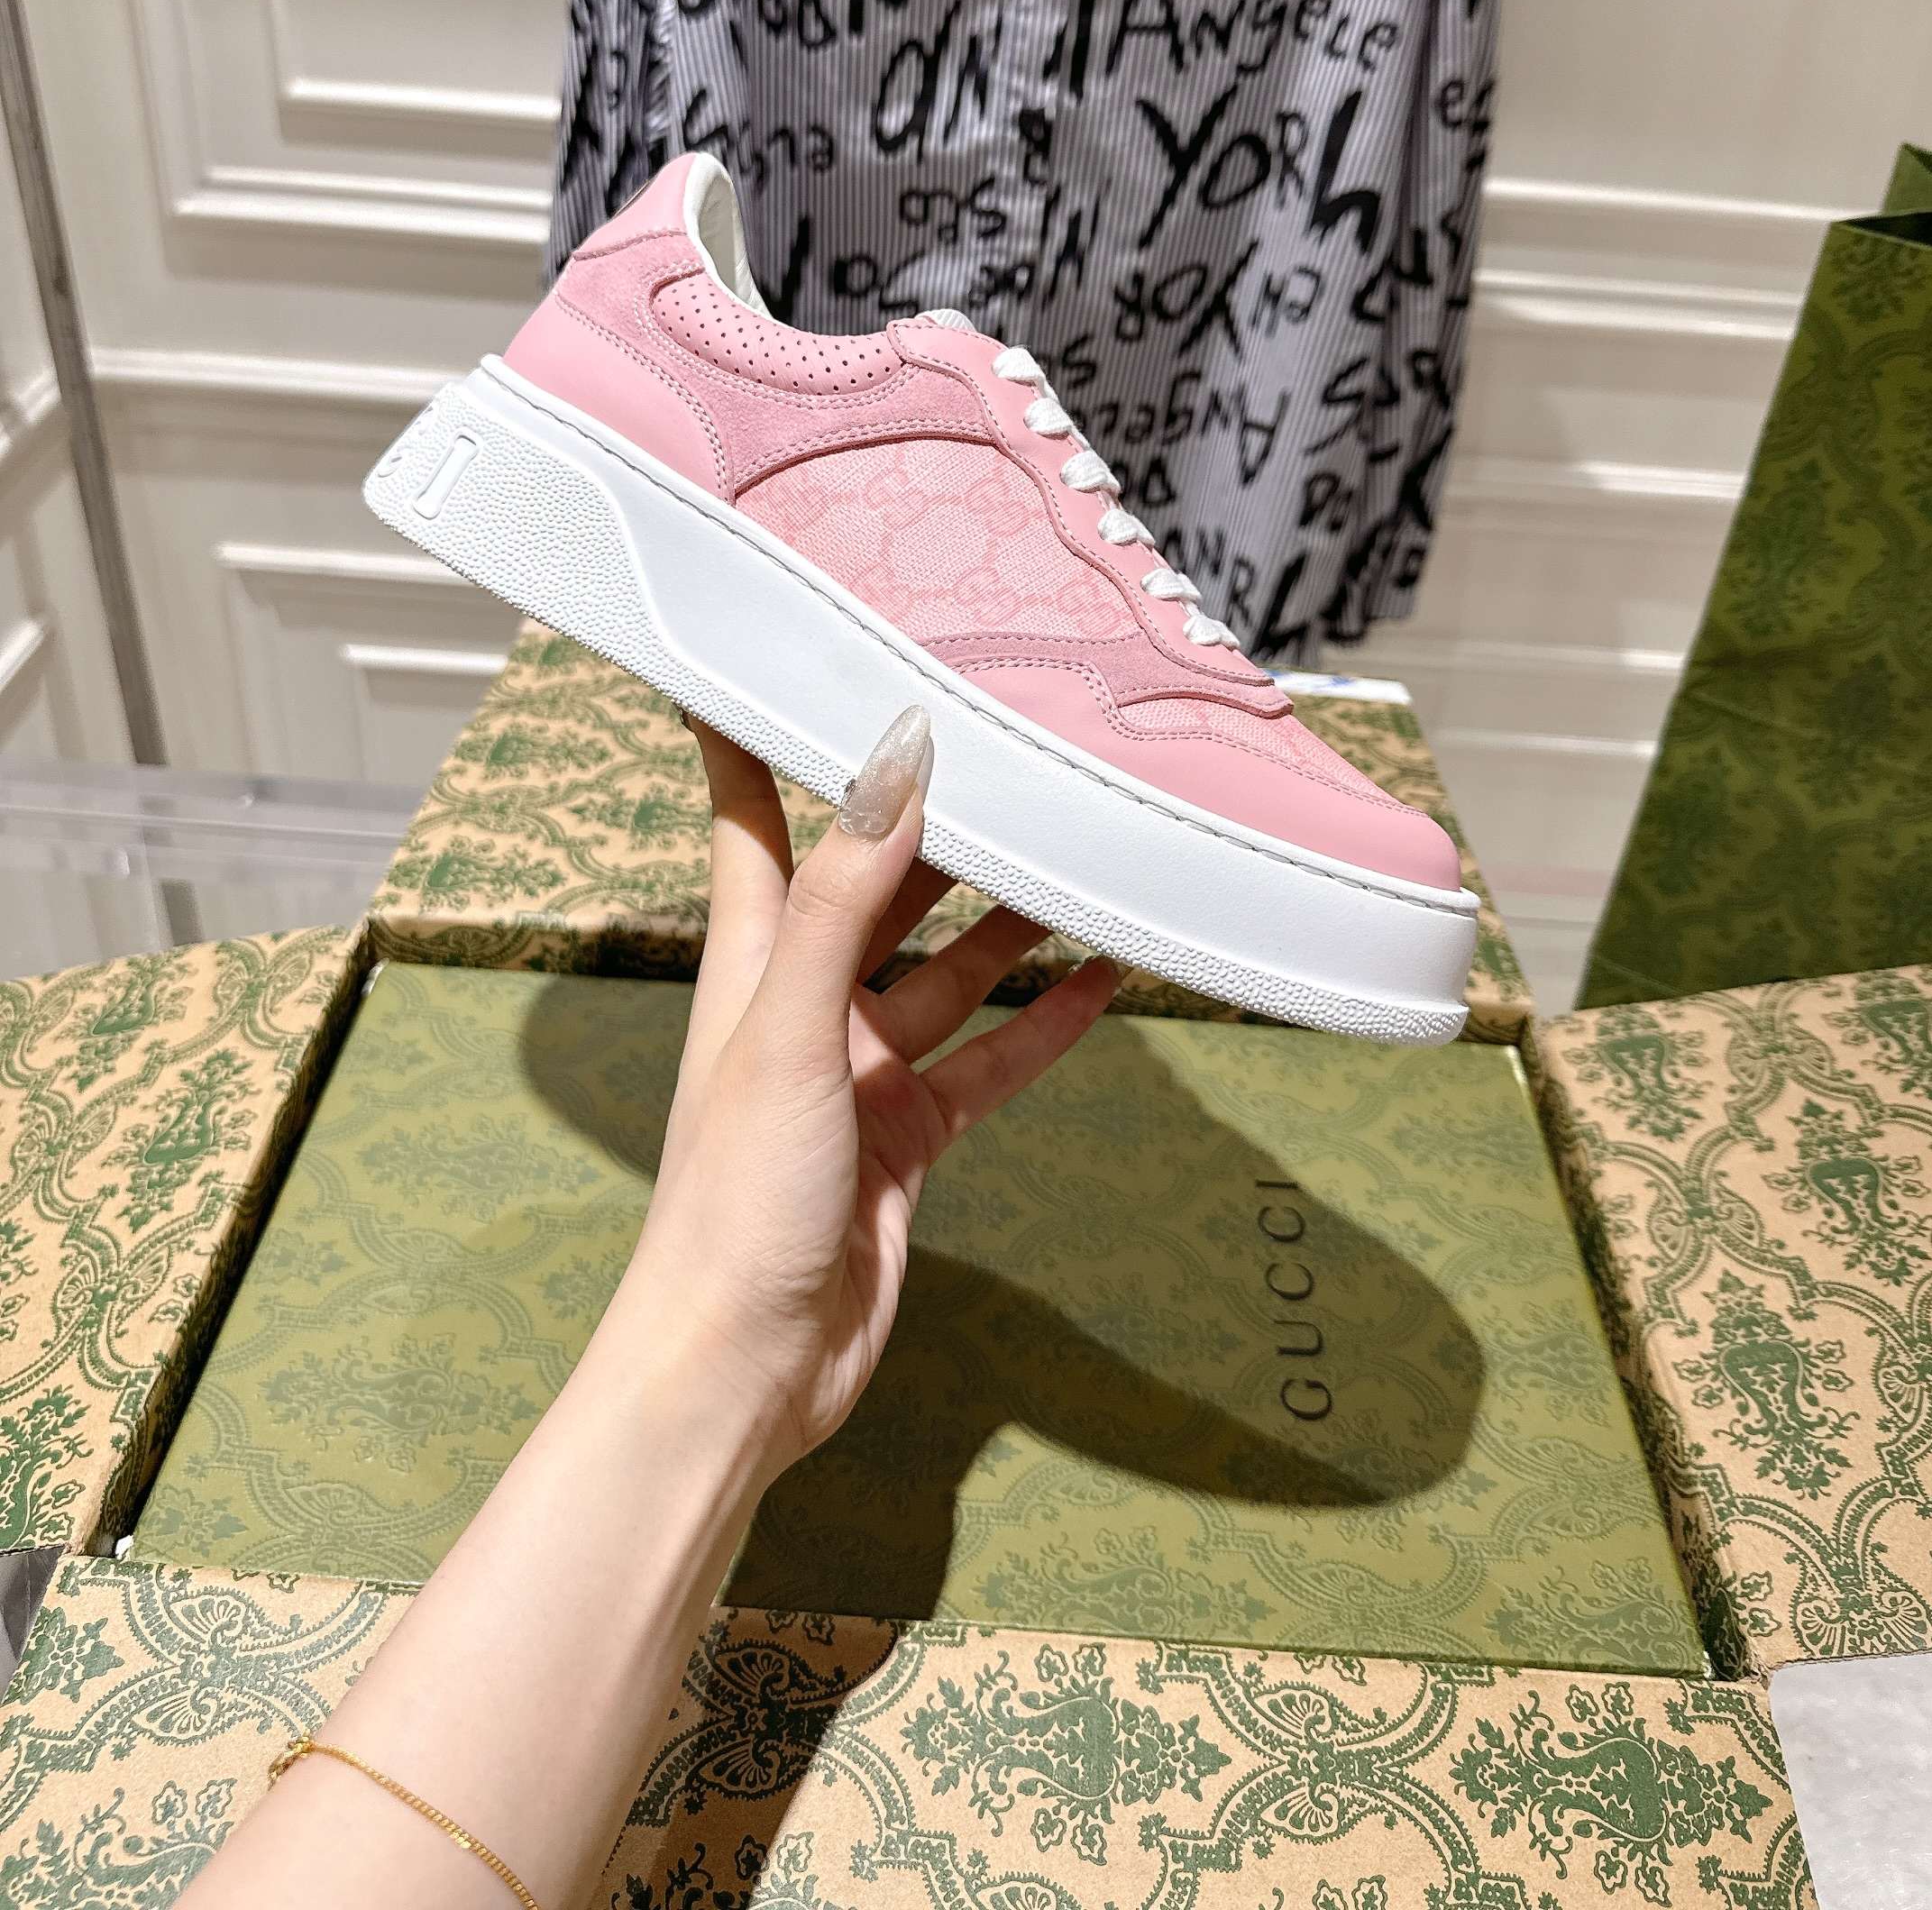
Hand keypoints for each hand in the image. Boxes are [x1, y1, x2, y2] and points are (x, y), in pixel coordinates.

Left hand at [613, 706, 1119, 1475]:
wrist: (746, 1370)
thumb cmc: (736, 1200)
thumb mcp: (792, 1033)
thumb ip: (844, 899)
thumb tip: (894, 758)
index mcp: (753, 963)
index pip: (750, 818)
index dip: (752, 736)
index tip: (766, 652)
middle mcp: (804, 1001)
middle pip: (876, 881)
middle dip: (934, 818)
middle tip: (1007, 741)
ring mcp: (859, 1069)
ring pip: (947, 967)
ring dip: (1008, 917)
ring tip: (1085, 849)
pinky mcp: (908, 1136)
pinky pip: (987, 1059)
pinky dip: (1040, 1021)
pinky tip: (1103, 978)